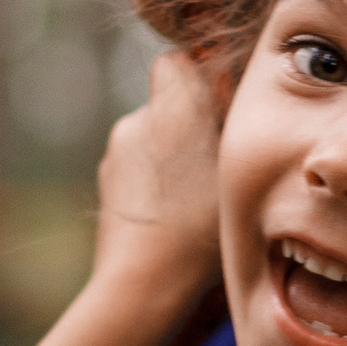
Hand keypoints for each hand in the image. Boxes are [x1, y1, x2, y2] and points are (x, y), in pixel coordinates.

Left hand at [91, 48, 225, 318]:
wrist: (144, 283)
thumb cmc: (201, 227)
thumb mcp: (240, 168)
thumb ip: (235, 123)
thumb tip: (235, 94)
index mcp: (171, 107)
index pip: (178, 62)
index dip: (200, 78)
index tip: (223, 109)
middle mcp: (136, 121)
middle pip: (169, 105)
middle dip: (192, 124)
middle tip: (221, 163)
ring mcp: (115, 155)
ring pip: (154, 140)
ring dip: (175, 159)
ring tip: (200, 201)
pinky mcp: (107, 187)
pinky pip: (139, 172)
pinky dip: (157, 186)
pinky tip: (177, 219)